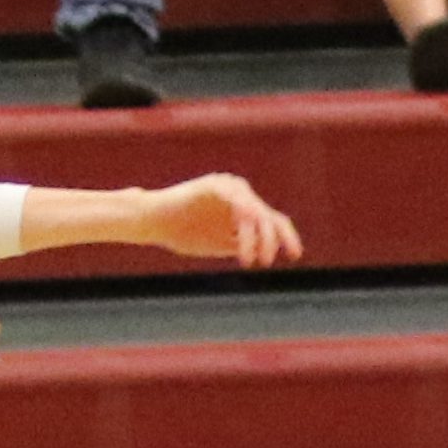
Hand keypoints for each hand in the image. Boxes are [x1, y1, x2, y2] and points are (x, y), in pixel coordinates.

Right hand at [139, 173, 303, 268]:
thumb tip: (267, 252)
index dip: (287, 238)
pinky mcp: (212, 185)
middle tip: (265, 262)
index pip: (274, 220)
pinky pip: (235, 199)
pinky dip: (242, 216)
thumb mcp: (221, 243)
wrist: (153, 222)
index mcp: (244, 207)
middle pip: (268, 216)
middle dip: (271, 241)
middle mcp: (239, 194)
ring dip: (254, 237)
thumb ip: (243, 243)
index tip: (295, 257)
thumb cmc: (185, 233)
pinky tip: (245, 230)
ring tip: (248, 259)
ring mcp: (226, 187)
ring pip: (253, 212)